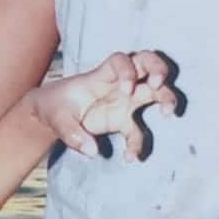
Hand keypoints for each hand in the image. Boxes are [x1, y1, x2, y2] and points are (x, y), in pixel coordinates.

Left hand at [37, 50, 177, 160]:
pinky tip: (130, 158)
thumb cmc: (55, 107)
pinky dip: (138, 144)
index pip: (121, 61)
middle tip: (158, 85)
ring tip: (168, 113)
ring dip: (167, 97)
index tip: (126, 89)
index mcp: (100, 76)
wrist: (50, 115)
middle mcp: (117, 84)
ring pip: (155, 89)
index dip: (128, 71)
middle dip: (159, 69)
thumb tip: (92, 151)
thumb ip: (72, 133)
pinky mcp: (123, 120)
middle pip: (148, 62)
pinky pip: (138, 131)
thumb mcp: (56, 118)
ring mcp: (124, 100)